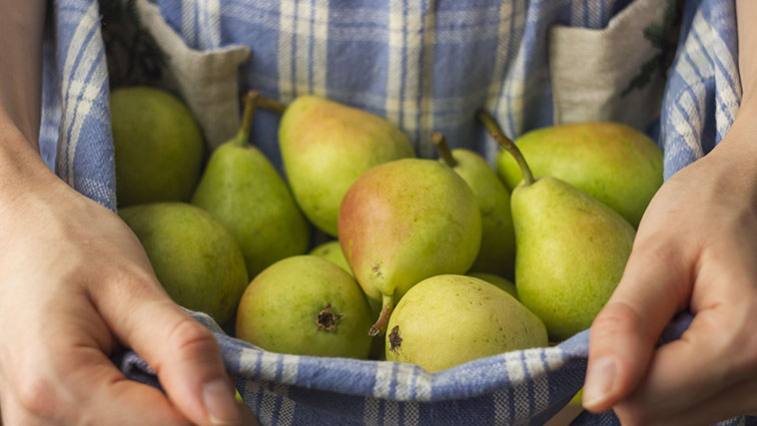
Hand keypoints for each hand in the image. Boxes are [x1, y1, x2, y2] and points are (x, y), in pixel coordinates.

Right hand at [0, 128, 249, 424]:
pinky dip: (137, 418)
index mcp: (58, 387)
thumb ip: (181, 351)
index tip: (246, 405)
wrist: (11, 229)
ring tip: (171, 378)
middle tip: (210, 386)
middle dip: (190, 420)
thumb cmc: (69, 244)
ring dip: (164, 418)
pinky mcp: (35, 425)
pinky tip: (143, 388)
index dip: (220, 422)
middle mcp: (31, 424)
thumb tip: (226, 414)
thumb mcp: (133, 286)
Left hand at [582, 103, 756, 423]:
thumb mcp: (657, 253)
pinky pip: (700, 405)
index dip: (615, 366)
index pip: (642, 403)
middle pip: (660, 417)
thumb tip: (598, 398)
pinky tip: (692, 334)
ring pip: (678, 416)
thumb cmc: (706, 210)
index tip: (628, 317)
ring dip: (661, 374)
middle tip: (657, 312)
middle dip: (638, 371)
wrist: (756, 194)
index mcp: (743, 345)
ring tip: (677, 318)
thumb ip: (626, 324)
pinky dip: (682, 377)